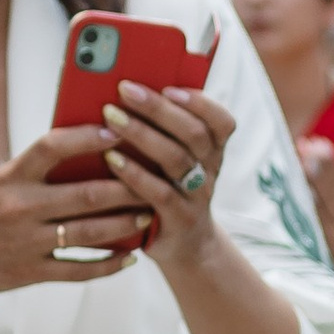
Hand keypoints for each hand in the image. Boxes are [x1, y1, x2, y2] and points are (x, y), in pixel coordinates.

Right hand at [0, 126, 154, 305]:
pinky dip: (109, 265)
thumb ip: (30, 173)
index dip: (88, 137)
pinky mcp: (30, 273)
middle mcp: (18, 208)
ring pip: (90, 234)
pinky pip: (80, 270)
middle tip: (154, 178)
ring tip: (149, 214)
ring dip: (126, 224)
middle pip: (87, 194)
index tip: (116, 130)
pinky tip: (130, 257)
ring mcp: (25, 243)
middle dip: (127, 187)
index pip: (52, 146)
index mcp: (7, 177)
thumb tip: (80, 153)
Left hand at [102, 82, 236, 268]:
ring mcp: (197, 197)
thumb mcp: (173, 159)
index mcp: (212, 150)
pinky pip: (160, 194)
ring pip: (176, 160)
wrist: (185, 246)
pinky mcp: (179, 220)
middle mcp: (210, 171)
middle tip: (125, 89)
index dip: (200, 102)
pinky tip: (111, 158)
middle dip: (158, 108)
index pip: (222, 121)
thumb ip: (160, 130)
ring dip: (142, 134)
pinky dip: (135, 174)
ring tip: (112, 117)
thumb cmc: (168, 188)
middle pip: (194, 134)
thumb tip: (120, 92)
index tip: (169, 87)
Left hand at [299, 135, 333, 280]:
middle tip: (302, 145)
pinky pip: (307, 220)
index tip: (319, 144)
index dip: (331, 165)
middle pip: (327, 192)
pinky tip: (287, 187)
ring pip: (314, 204)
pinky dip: (298, 202)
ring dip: (303, 181)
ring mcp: (329, 234)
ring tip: (293, 159)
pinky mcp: (318, 244)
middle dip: (314, 168)